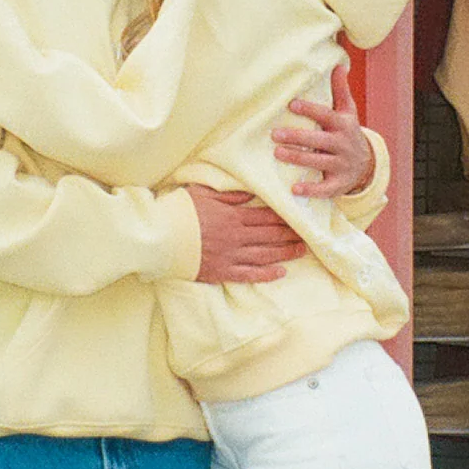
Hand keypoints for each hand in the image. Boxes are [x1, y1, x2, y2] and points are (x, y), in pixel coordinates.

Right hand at [188, 187, 304, 282]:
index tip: (298, 217)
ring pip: (265, 255)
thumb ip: (228, 196)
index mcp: (232, 216)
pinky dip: (266, 274)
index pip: (265, 217)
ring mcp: (231, 256)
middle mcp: (236, 237)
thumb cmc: (179, 212)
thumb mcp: (203, 194)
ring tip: (301, 251)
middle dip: (290, 234)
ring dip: (285, 253)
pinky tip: (280, 273)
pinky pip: (249, 274)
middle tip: (307, 234)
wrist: (160, 238)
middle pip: (270, 236)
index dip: (284, 217)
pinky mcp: (222, 271)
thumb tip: (249, 194)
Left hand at [272, 64, 374, 198]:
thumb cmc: (349, 133)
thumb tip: (339, 65)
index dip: (310, 110)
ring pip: (318, 162)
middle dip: (297, 137)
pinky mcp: (339, 184)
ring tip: (277, 153)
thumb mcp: (348, 112)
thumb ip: (341, 91)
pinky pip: (325, 188)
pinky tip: (294, 189)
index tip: (291, 105)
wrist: (368, 165)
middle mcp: (343, 144)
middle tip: (274, 134)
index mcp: (343, 125)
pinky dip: (310, 190)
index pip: (326, 116)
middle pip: (319, 140)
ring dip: (298, 158)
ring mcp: (342, 165)